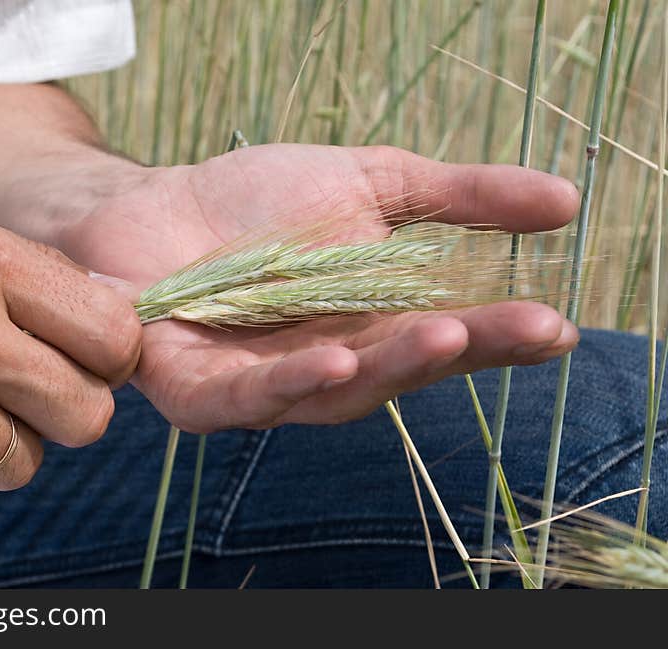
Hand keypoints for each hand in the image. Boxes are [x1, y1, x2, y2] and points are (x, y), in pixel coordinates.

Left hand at [58, 145, 580, 432]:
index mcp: (366, 326)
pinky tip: (330, 359)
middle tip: (524, 327)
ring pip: (330, 394)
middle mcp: (322, 367)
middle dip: (456, 351)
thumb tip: (564, 202)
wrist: (150, 204)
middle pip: (395, 372)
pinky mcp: (198, 392)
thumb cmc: (256, 202)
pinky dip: (287, 385)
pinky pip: (244, 398)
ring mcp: (260, 388)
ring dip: (386, 367)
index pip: (441, 339)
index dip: (498, 337)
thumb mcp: (369, 183)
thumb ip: (455, 197)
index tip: (557, 326)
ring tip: (443, 336)